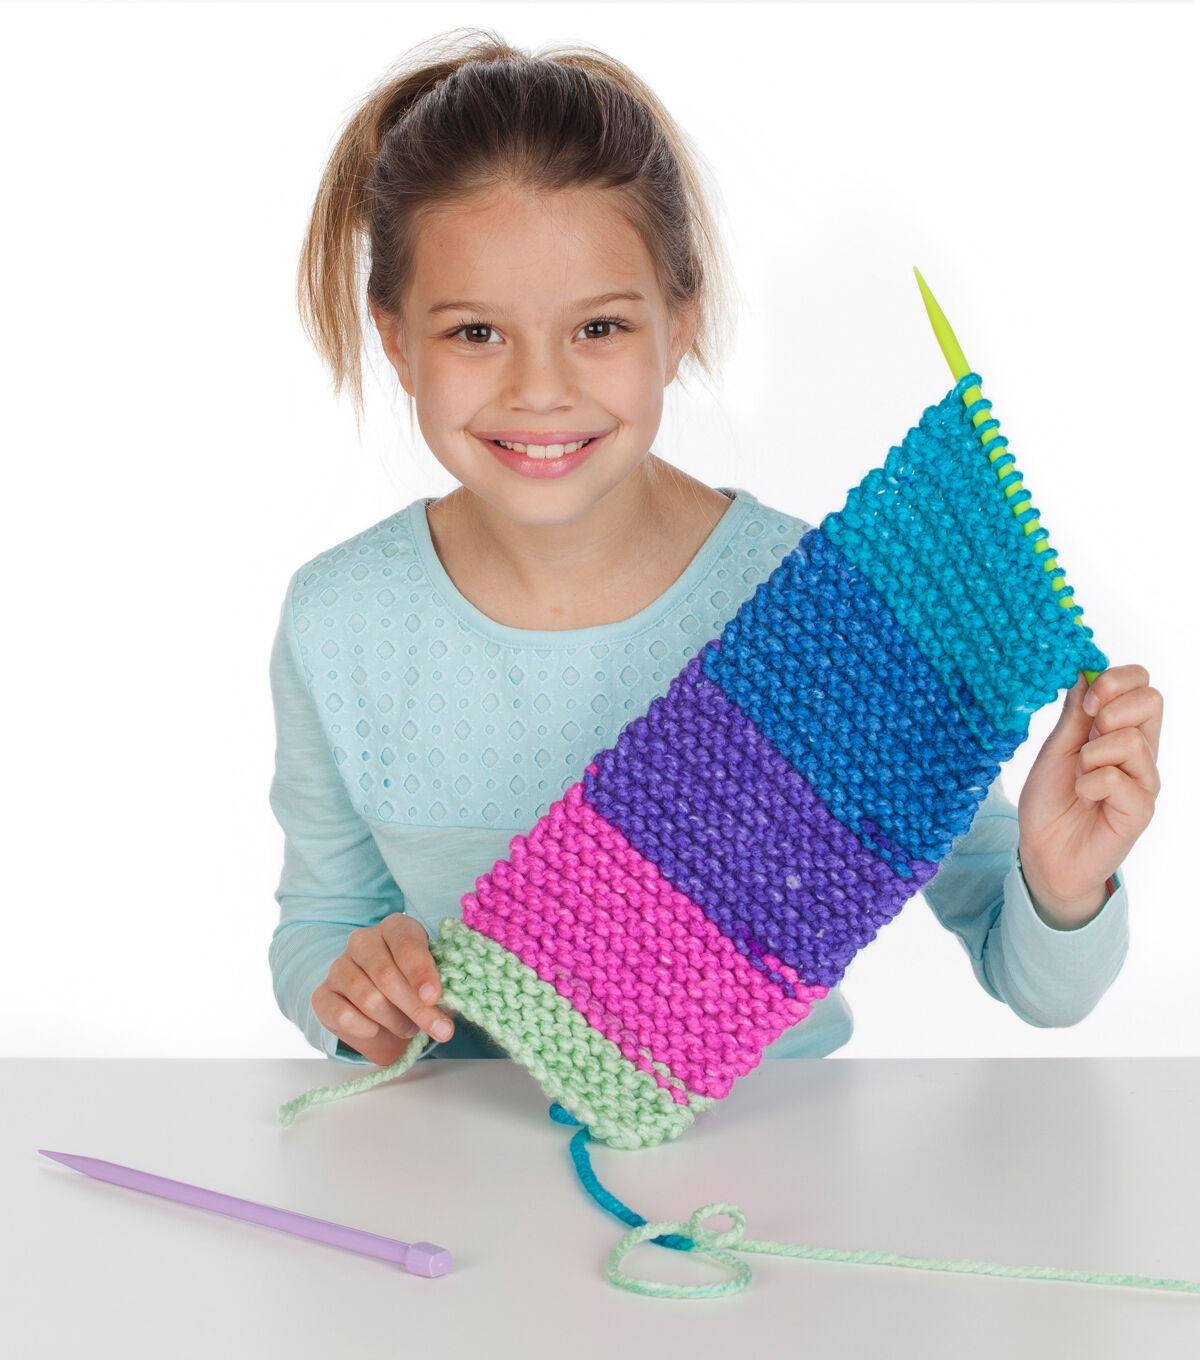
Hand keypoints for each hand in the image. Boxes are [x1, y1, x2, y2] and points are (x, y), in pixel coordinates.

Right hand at [312, 913, 454, 1066]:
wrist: (385, 1011)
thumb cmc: (415, 988)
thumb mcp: (435, 981)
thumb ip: (441, 986)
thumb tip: (442, 1001)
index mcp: (394, 927)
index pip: (406, 945)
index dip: (421, 972)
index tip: (434, 997)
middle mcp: (363, 941)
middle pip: (387, 975)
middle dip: (416, 1007)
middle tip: (439, 1029)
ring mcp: (339, 967)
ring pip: (368, 999)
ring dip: (395, 1021)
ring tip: (409, 1027)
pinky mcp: (322, 994)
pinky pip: (343, 1016)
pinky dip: (366, 1029)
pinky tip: (377, 1027)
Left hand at [1017, 665, 1162, 928]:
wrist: (1043, 853)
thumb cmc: (1050, 802)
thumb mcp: (1055, 750)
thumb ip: (1075, 716)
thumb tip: (1085, 672)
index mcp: (1120, 731)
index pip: (1142, 684)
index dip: (1116, 680)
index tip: (1086, 701)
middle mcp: (1140, 753)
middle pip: (1152, 700)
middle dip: (1110, 708)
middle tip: (1084, 737)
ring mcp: (1143, 781)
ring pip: (1131, 739)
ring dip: (1091, 755)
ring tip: (1079, 777)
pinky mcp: (1140, 809)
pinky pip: (1119, 779)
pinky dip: (1090, 784)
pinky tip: (1084, 797)